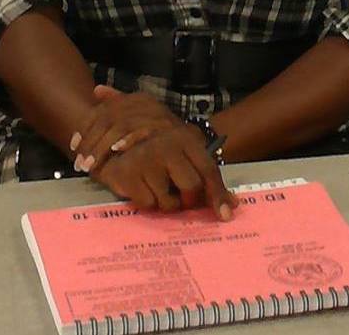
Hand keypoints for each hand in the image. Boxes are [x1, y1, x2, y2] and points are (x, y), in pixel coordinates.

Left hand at [70, 85, 183, 172]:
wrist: (198, 146)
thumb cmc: (166, 136)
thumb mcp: (142, 119)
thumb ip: (119, 104)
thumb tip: (96, 89)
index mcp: (139, 100)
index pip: (105, 110)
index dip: (87, 127)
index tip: (74, 146)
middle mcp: (148, 105)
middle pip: (110, 118)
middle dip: (92, 142)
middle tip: (80, 164)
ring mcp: (159, 117)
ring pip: (122, 125)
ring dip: (104, 147)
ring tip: (93, 166)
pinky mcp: (170, 130)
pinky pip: (144, 132)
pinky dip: (129, 140)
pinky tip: (117, 152)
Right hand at [88, 122, 236, 219]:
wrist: (117, 133)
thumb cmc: (158, 149)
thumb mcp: (184, 152)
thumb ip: (206, 176)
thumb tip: (232, 205)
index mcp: (185, 139)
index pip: (208, 170)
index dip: (218, 195)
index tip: (225, 215)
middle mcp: (166, 147)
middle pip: (192, 187)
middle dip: (189, 200)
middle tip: (182, 198)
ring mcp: (146, 160)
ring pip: (169, 202)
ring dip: (166, 203)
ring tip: (159, 189)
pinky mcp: (127, 174)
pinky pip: (148, 204)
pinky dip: (147, 202)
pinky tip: (142, 188)